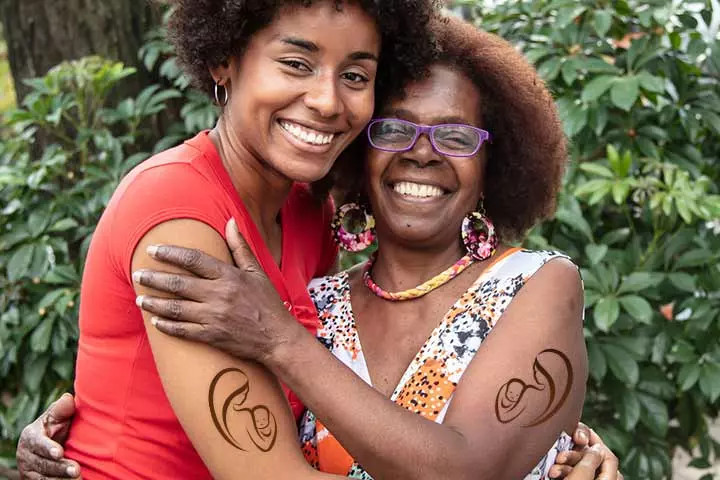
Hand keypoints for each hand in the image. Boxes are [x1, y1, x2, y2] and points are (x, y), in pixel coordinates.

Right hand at [16, 393, 81, 478]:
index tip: (59, 452)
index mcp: (31, 436)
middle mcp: (26, 454)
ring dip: (60, 479)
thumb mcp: (57, 418)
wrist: (50, 447)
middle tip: (76, 470)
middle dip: (59, 467)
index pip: (38, 443)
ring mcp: (29, 470)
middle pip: (43, 464)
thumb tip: (68, 398)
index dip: (48, 448)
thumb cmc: (56, 428)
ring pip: (44, 477)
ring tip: (77, 478)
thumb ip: (62, 410)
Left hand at [134, 218, 300, 363]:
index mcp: (229, 276)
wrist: (278, 338)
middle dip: (154, 278)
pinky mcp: (212, 336)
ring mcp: (214, 317)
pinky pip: (182, 330)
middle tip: (138, 273)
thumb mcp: (257, 272)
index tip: (153, 250)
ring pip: (176, 308)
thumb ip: (240, 247)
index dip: (170, 253)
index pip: (193, 260)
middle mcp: (219, 295)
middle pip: (178, 283)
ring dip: (154, 302)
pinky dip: (166, 326)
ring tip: (139, 298)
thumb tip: (230, 221)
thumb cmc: (267, 303)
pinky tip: (155, 321)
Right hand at [548, 423, 621, 479]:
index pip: (608, 456)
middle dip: (574, 454)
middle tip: (561, 457)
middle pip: (592, 460)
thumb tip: (596, 447)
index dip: (595, 442)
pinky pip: (571, 474)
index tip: (579, 434)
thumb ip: (591, 460)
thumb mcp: (582, 476)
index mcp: (609, 479)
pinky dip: (562, 472)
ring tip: (553, 469)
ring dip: (564, 464)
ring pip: (579, 467)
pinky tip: (552, 473)